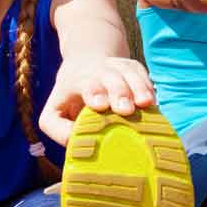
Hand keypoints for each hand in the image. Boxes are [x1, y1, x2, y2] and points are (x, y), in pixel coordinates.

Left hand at [37, 56, 158, 145]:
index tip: (99, 106)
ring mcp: (118, 66)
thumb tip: (75, 140)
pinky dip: (149, 89)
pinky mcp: (134, 68)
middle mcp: (98, 70)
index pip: (86, 84)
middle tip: (125, 109)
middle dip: (118, 92)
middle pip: (110, 77)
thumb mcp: (53, 113)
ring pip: (130, 74)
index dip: (94, 93)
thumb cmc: (69, 100)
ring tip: (146, 104)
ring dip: (138, 88)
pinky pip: (144, 76)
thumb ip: (58, 128)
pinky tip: (152, 103)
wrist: (85, 66)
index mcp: (77, 81)